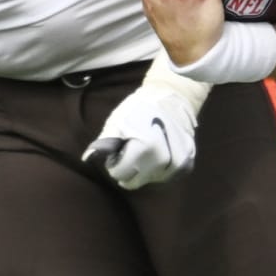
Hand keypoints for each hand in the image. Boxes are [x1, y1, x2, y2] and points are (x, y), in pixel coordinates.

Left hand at [83, 54, 210, 188]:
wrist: (175, 96)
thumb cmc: (142, 107)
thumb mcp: (118, 121)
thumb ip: (104, 142)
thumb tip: (88, 158)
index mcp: (144, 150)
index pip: (119, 174)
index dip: (116, 162)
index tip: (121, 149)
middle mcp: (162, 161)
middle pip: (135, 180)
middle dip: (130, 168)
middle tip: (133, 149)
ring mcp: (177, 164)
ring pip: (150, 180)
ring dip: (145, 170)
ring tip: (147, 149)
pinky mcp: (186, 163)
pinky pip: (165, 176)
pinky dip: (159, 169)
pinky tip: (159, 154)